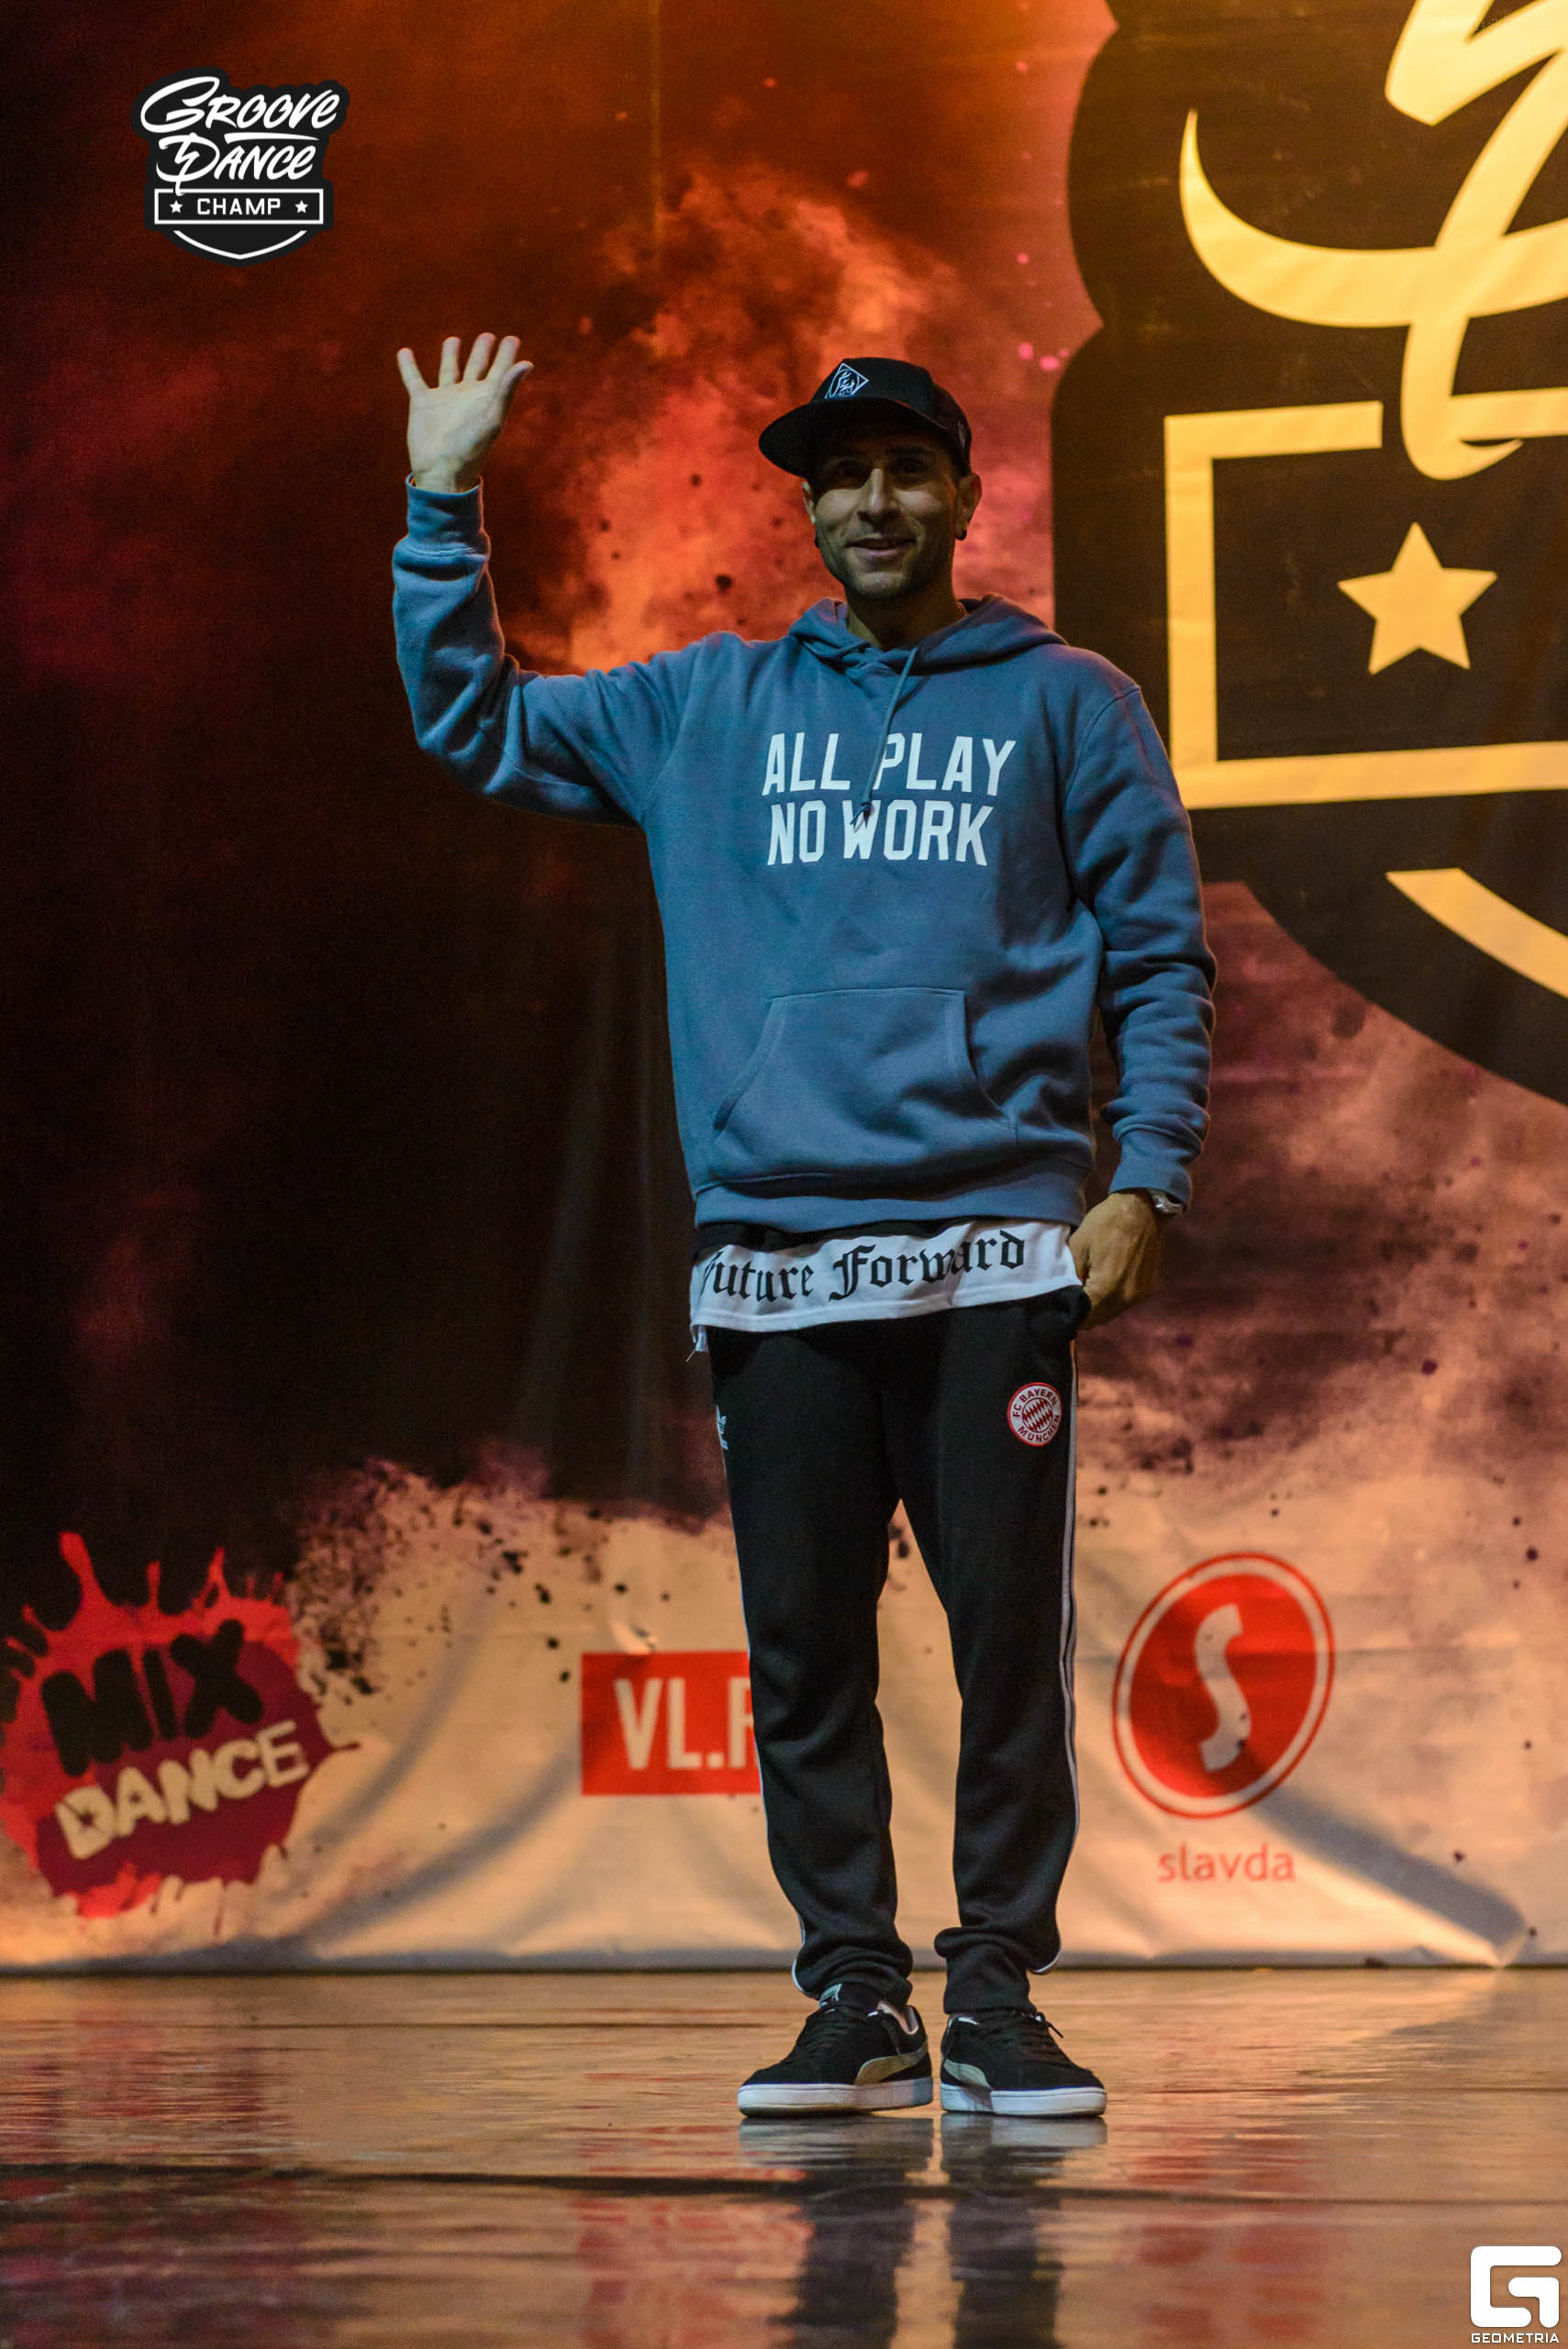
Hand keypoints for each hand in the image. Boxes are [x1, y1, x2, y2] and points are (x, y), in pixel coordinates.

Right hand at [396, 333, 531, 492]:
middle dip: (481, 352)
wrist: (442, 471)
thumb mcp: (492, 416)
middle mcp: (466, 396)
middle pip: (476, 367)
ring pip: (449, 370)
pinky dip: (408, 366)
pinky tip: (404, 352)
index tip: (511, 339)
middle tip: (487, 336)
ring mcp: (444, 399)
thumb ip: (506, 389)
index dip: (506, 355)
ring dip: (451, 355)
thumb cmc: (471, 448)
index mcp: (486, 398)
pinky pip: (414, 379)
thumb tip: (527, 364)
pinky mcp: (422, 403)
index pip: (500, 371)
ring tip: (453, 339)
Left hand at [1069, 1192, 1164, 1327]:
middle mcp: (1126, 1297)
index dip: (1072, 1313)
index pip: (1084, 1316)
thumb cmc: (1107, 1222)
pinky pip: (1126, 1301)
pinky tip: (1105, 1284)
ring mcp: (1140, 1293)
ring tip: (1087, 1291)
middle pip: (1099, 1318)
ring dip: (1100, 1307)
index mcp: (1107, 1288)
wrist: (1142, 1208)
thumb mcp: (1079, 1246)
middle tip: (1072, 1299)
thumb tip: (1068, 1295)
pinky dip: (1114, 1299)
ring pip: (1113, 1311)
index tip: (1063, 1306)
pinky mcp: (1148, 1287)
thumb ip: (1072, 1276)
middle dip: (1085, 1313)